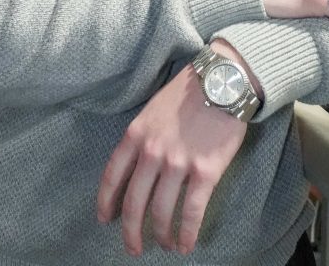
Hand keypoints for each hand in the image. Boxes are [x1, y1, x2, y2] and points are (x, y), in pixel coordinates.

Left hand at [97, 63, 245, 256]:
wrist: (223, 81)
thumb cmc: (188, 92)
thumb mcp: (153, 109)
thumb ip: (142, 138)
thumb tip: (136, 168)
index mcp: (136, 134)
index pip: (112, 176)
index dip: (106, 202)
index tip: (105, 219)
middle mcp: (152, 151)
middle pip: (133, 202)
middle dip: (130, 231)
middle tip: (133, 247)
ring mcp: (178, 163)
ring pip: (161, 212)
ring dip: (161, 236)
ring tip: (166, 245)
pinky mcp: (205, 172)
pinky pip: (191, 213)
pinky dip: (186, 234)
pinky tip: (186, 244)